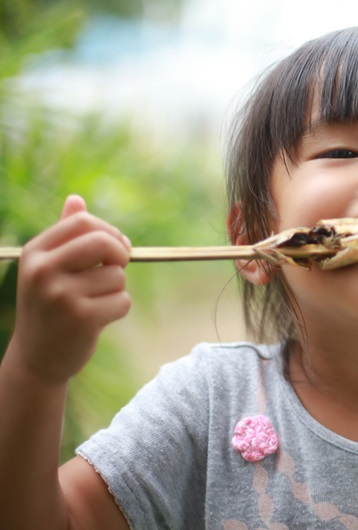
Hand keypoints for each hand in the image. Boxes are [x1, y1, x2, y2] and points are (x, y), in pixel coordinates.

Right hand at [9, 195, 131, 384]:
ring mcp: (61, 295)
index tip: (115, 248)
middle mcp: (43, 271)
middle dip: (120, 253)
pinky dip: (118, 309)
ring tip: (95, 302)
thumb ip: (64, 234)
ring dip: (116, 289)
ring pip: (117, 275)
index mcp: (35, 252)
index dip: (109, 232)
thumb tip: (76, 199)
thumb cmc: (50, 305)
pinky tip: (98, 320)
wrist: (37, 357)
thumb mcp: (48, 267)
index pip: (83, 222)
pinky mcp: (81, 318)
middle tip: (117, 268)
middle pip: (103, 241)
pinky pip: (123, 301)